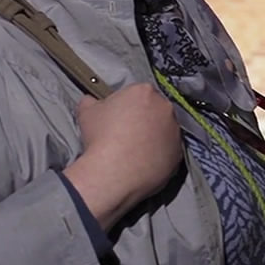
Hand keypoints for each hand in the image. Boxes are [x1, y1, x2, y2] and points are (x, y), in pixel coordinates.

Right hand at [62, 82, 182, 229]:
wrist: (113, 172)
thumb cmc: (100, 137)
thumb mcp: (86, 112)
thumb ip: (91, 101)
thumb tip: (90, 101)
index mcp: (144, 92)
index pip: (137, 94)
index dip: (127, 105)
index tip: (119, 117)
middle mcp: (165, 108)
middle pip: (155, 110)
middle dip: (144, 119)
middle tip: (127, 134)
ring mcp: (175, 131)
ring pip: (165, 130)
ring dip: (154, 137)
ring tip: (136, 151)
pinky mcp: (178, 153)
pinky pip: (169, 151)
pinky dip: (159, 155)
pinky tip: (144, 163)